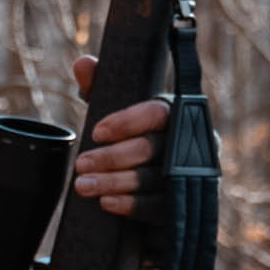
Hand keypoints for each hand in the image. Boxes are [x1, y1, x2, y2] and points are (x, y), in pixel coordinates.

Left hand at [68, 60, 173, 215]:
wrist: (151, 174)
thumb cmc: (131, 133)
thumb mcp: (115, 110)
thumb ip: (99, 87)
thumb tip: (83, 64)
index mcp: (173, 112)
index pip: (154, 113)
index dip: (126, 122)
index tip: (96, 132)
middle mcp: (187, 140)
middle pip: (150, 148)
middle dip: (111, 157)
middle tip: (80, 164)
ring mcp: (189, 172)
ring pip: (152, 178)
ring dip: (114, 182)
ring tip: (83, 186)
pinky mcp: (183, 199)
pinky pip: (159, 205)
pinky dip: (132, 204)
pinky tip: (107, 203)